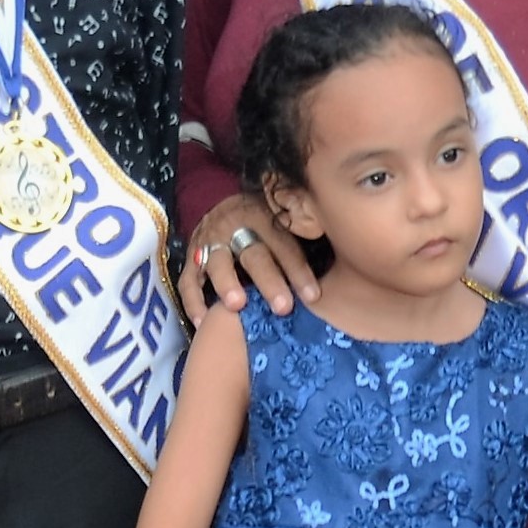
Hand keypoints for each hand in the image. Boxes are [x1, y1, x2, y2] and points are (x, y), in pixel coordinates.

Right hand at [185, 195, 319, 321]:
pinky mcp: (190, 258)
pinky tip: (203, 322)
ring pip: (217, 263)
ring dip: (226, 283)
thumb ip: (303, 230)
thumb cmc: (264, 222)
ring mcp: (209, 242)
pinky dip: (193, 301)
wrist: (223, 206)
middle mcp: (234, 227)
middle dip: (268, 281)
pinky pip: (188, 281)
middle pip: (253, 254)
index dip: (298, 270)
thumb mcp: (282, 217)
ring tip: (237, 305)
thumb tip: (339, 244)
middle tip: (283, 307)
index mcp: (263, 217)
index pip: (284, 245)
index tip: (313, 297)